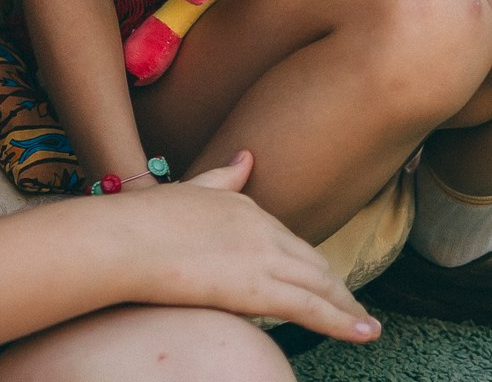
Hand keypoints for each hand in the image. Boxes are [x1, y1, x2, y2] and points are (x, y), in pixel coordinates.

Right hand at [109, 151, 380, 342]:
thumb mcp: (189, 188)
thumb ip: (221, 177)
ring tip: (368, 327)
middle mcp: (262, 228)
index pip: (288, 240)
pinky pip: (312, 309)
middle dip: (338, 288)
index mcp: (245, 205)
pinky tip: (365, 333)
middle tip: (356, 309)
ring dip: (349, 309)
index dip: (309, 263)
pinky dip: (344, 322)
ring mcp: (263, 258)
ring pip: (321, 286)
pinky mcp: (258, 289)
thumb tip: (246, 158)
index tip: (324, 280)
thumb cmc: (141, 220)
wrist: (123, 240)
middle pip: (313, 262)